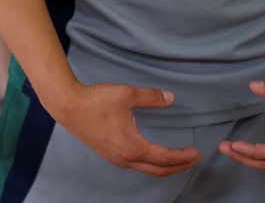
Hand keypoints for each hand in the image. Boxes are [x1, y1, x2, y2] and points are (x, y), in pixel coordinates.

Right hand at [53, 82, 200, 176]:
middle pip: (158, 169)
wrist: (68, 106)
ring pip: (147, 169)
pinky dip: (151, 163)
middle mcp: (125, 158)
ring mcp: (116, 158)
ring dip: (165, 166)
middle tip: (193, 159)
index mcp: (132, 146)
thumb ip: (151, 97)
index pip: (164, 158)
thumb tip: (171, 98)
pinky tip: (153, 155)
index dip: (183, 156)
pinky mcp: (110, 154)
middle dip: (178, 166)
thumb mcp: (127, 94)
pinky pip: (136, 165)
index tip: (196, 152)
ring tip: (178, 159)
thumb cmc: (96, 100)